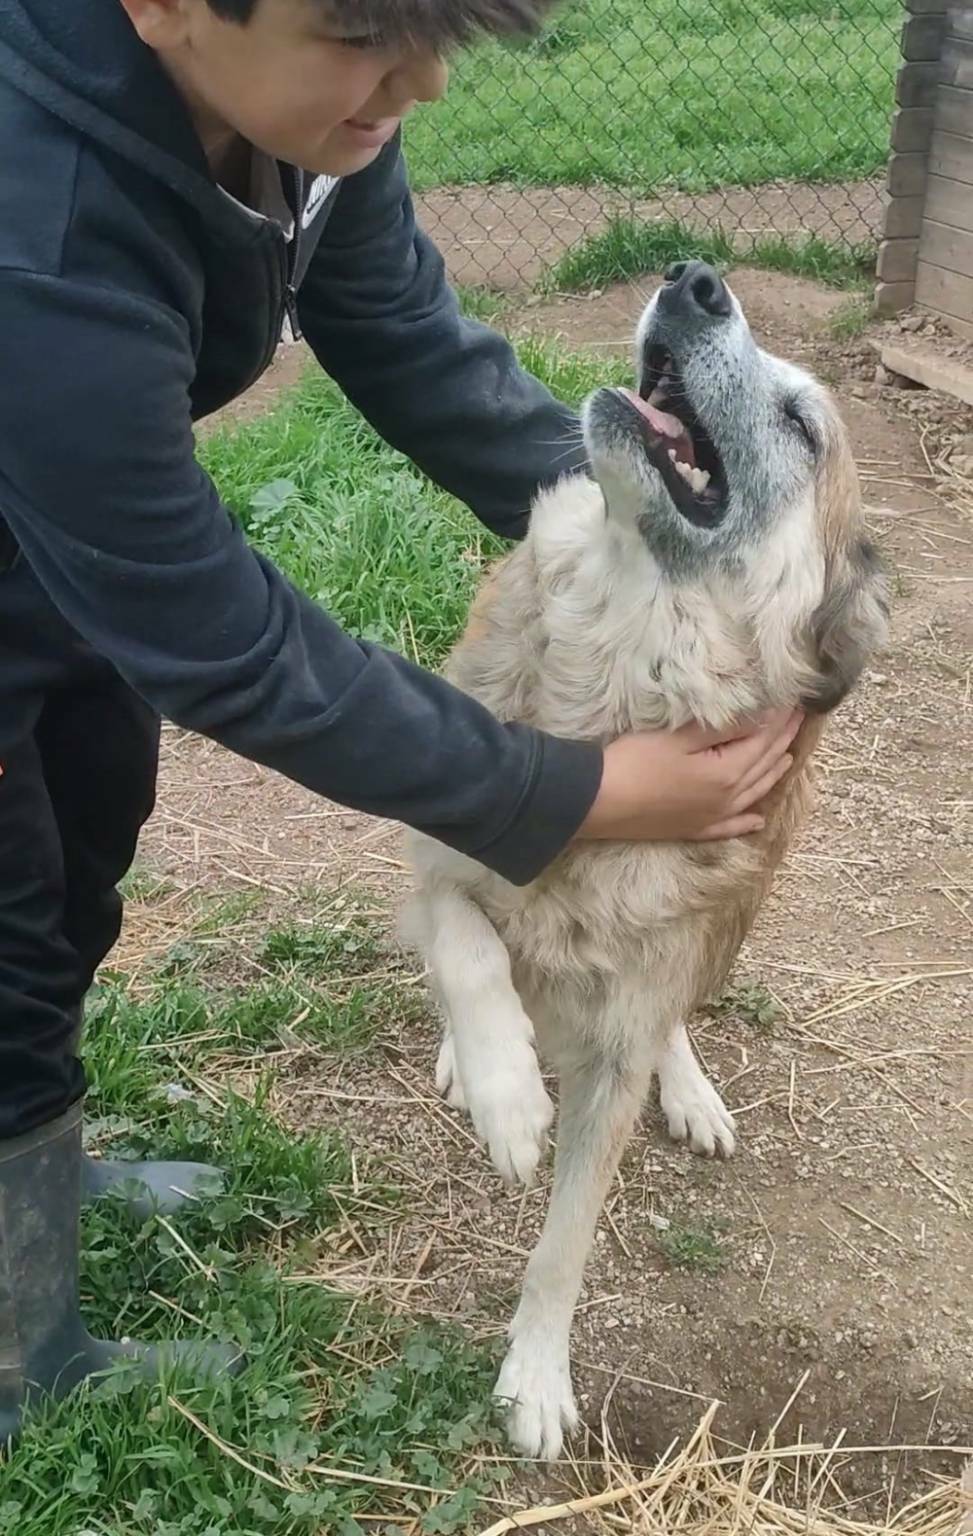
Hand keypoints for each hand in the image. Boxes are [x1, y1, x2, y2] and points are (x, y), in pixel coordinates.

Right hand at [576, 709, 803, 842]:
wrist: (597, 802)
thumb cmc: (634, 762)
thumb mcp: (679, 737)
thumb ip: (722, 729)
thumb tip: (759, 717)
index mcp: (727, 773)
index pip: (763, 740)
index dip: (780, 719)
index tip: (794, 701)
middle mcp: (727, 799)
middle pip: (764, 765)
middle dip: (783, 740)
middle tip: (799, 719)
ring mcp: (711, 818)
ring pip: (753, 794)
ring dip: (773, 774)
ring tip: (789, 757)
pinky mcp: (693, 829)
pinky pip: (730, 827)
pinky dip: (747, 821)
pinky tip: (757, 820)